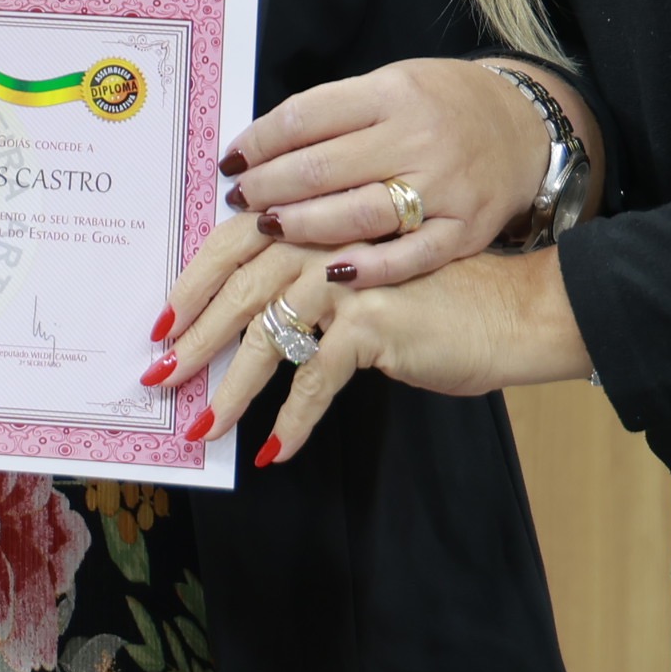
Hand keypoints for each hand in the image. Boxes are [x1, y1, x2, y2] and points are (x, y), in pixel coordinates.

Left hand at [146, 228, 588, 458]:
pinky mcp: (373, 321)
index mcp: (313, 222)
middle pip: (238, 293)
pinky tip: (276, 449)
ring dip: (232, 390)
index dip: (191, 286)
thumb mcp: (361, 275)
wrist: (511, 311)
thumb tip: (239, 318)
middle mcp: (323, 241)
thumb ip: (306, 280)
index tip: (159, 325)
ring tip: (205, 426)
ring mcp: (347, 279)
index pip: (232, 246)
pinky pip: (318, 378)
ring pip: (269, 339)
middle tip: (158, 378)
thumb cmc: (434, 298)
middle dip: (193, 342)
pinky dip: (295, 419)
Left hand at [221, 56, 575, 291]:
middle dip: (268, 188)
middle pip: (321, 169)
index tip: (231, 161)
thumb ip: (336, 115)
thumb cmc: (445, 106)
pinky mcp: (464, 231)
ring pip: (356, 214)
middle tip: (239, 199)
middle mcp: (416, 138)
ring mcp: (443, 188)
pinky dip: (368, 267)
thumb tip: (261, 147)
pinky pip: (409, 256)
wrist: (527, 129)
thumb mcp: (392, 86)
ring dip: (301, 226)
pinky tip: (331, 272)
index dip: (258, 142)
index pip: (305, 118)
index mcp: (391, 94)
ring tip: (268, 227)